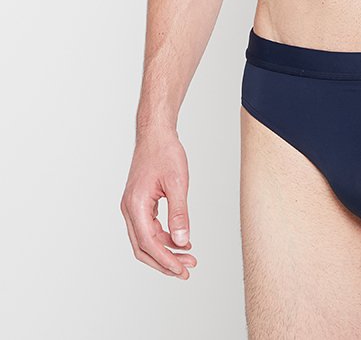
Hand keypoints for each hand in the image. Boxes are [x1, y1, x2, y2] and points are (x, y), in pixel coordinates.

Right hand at [120, 127, 197, 277]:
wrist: (156, 133)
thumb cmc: (165, 152)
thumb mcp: (178, 183)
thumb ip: (179, 214)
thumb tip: (182, 242)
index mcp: (135, 205)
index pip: (148, 243)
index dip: (165, 260)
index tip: (182, 270)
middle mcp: (129, 209)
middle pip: (142, 247)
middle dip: (164, 262)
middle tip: (186, 270)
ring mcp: (132, 206)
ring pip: (145, 240)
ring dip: (165, 251)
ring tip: (188, 257)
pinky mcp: (139, 203)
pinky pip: (148, 228)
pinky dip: (163, 238)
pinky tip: (181, 240)